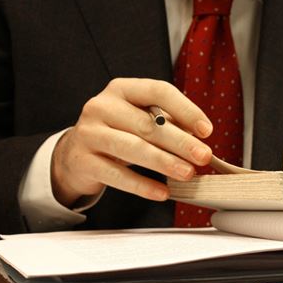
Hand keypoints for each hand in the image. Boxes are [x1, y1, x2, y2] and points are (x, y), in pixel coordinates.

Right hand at [51, 78, 212, 206]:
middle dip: (181, 142)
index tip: (207, 131)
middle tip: (204, 156)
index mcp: (122, 89)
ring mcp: (89, 133)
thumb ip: (167, 123)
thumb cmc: (117, 133)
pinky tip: (162, 192)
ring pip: (133, 148)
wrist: (75, 155)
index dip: (186, 110)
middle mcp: (102, 106)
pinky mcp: (83, 161)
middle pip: (148, 124)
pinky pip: (117, 175)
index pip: (158, 91)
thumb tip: (198, 137)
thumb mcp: (139, 120)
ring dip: (165, 162)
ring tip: (187, 173)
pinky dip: (142, 185)